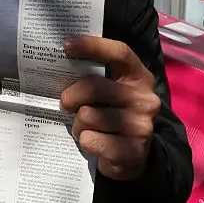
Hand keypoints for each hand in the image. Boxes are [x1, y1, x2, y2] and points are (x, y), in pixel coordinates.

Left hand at [60, 35, 160, 181]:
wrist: (131, 158)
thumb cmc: (112, 117)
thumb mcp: (109, 94)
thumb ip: (94, 78)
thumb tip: (58, 63)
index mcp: (139, 78)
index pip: (120, 53)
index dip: (93, 45)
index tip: (67, 44)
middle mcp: (145, 99)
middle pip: (94, 87)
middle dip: (71, 96)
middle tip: (65, 104)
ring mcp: (141, 126)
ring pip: (88, 116)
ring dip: (78, 124)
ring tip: (85, 127)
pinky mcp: (132, 150)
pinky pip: (90, 140)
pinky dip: (84, 141)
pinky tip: (94, 143)